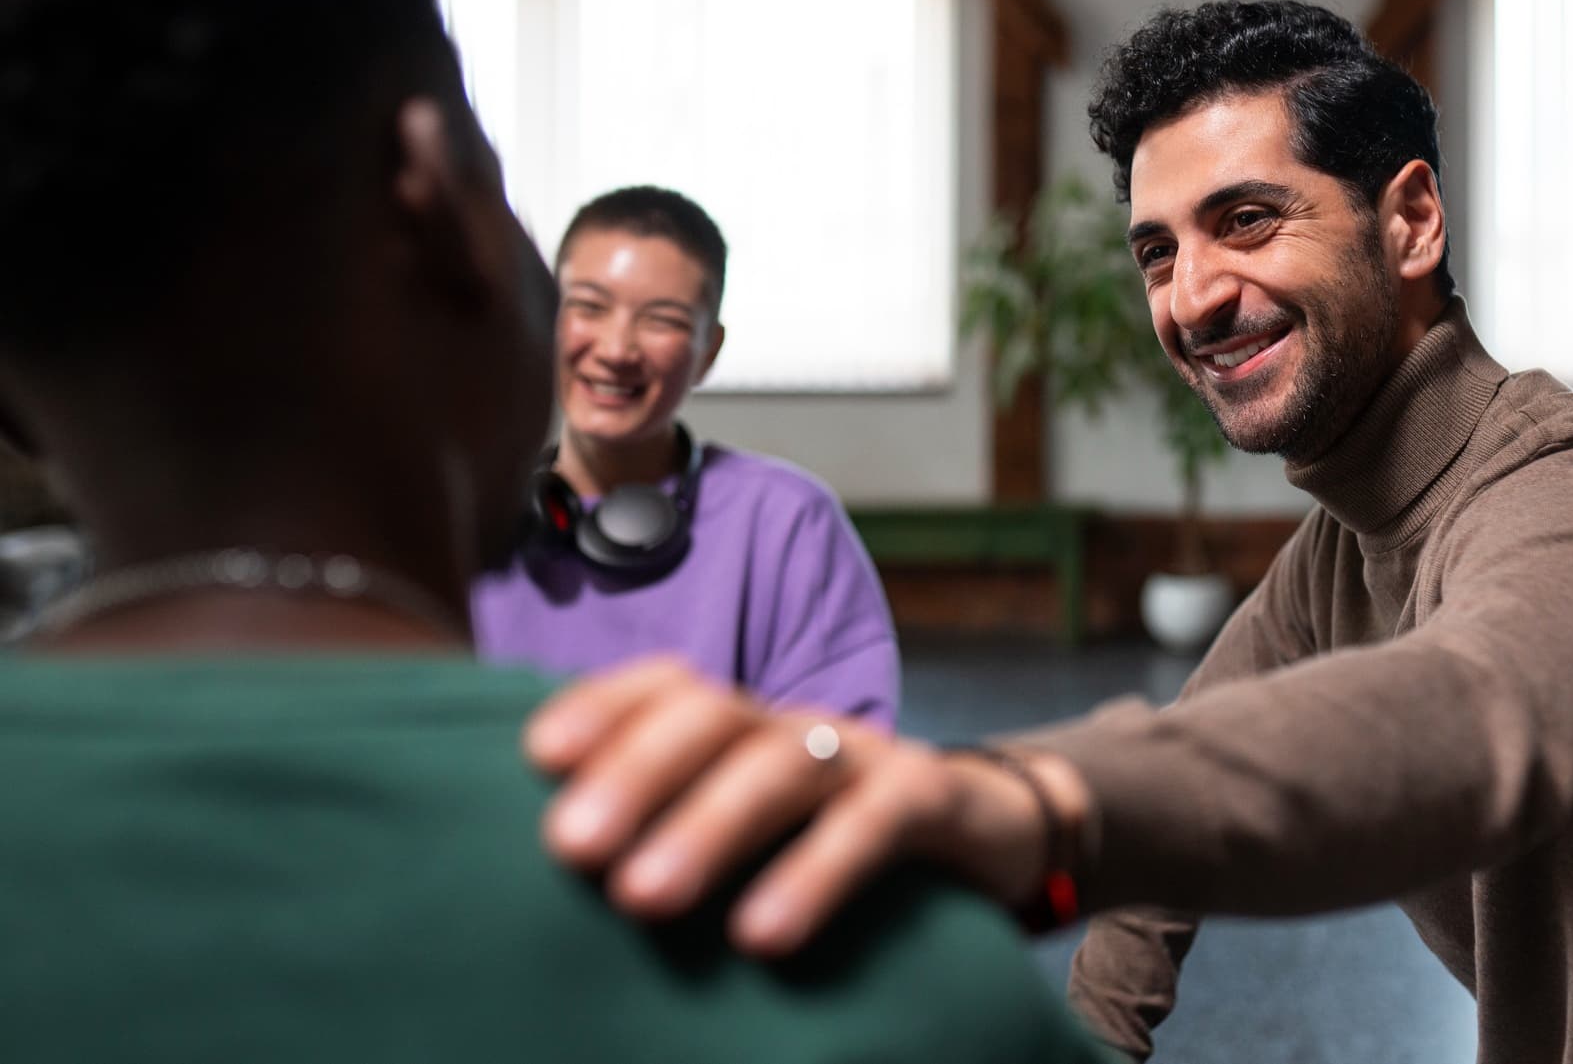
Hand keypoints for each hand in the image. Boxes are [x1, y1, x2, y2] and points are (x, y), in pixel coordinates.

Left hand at [523, 655, 1089, 957]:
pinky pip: (871, 825)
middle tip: (568, 847)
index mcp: (744, 726)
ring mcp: (862, 755)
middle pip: (710, 716)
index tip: (536, 755)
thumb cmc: (837, 840)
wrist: (988, 830)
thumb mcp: (755, 828)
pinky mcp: (927, 797)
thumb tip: (555, 879)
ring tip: (640, 898)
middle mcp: (795, 724)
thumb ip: (674, 834)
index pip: (667, 685)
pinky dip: (815, 873)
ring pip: (782, 765)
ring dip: (707, 825)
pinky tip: (762, 935)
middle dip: (635, 773)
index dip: (601, 706)